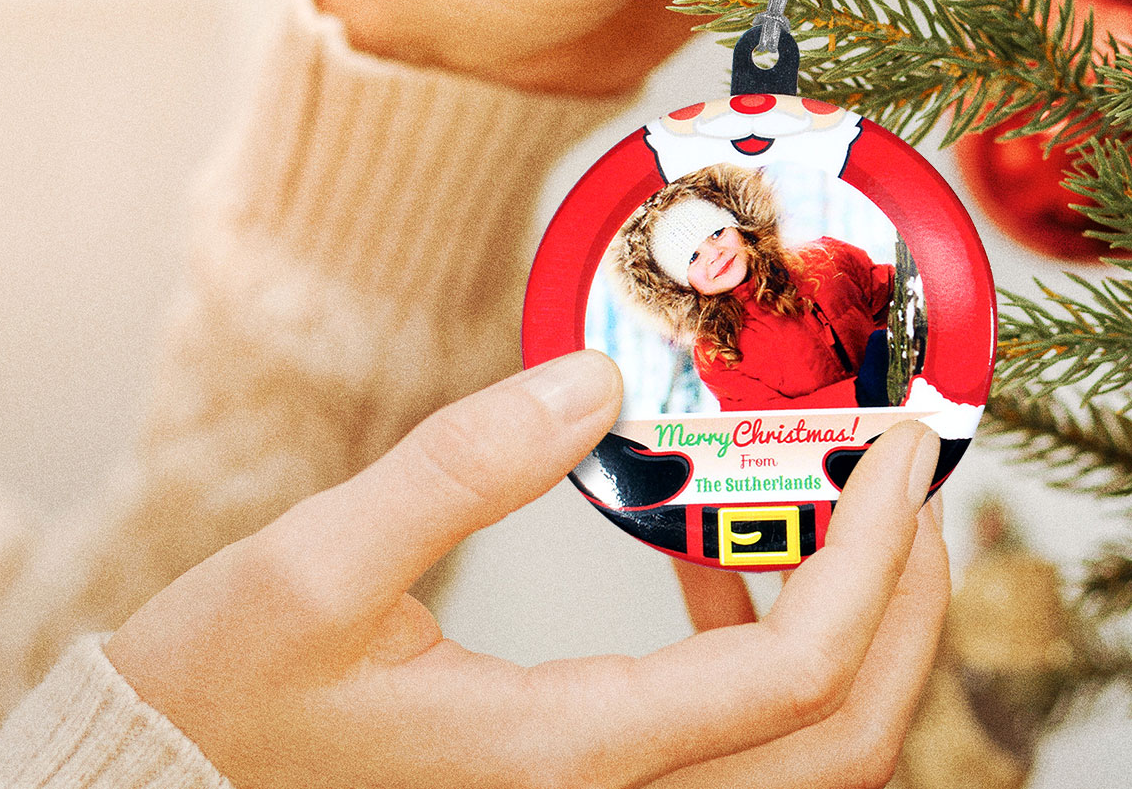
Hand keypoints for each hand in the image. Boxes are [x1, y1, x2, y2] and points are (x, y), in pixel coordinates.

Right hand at [104, 349, 949, 788]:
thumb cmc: (223, 696)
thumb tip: (599, 380)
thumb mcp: (314, 566)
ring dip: (855, 634)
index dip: (876, 558)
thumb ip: (463, 465)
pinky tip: (713, 570)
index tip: (903, 450)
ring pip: (806, 758)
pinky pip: (737, 751)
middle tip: (908, 481)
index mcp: (564, 754)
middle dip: (906, 602)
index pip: (795, 677)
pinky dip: (769, 662)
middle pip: (843, 739)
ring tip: (833, 508)